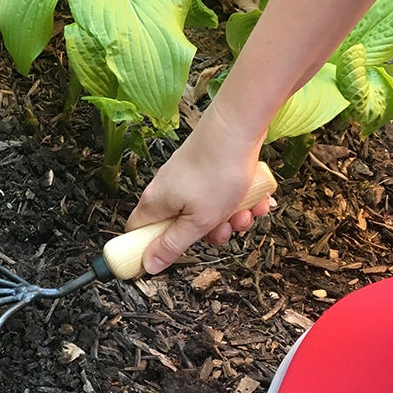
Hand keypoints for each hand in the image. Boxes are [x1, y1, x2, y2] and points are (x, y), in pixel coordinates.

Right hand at [126, 110, 271, 273]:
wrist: (239, 127)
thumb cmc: (217, 171)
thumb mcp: (197, 221)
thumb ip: (173, 245)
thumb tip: (148, 265)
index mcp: (156, 203)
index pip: (138, 232)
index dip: (150, 248)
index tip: (170, 257)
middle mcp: (168, 189)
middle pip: (182, 227)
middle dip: (209, 233)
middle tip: (223, 229)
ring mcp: (189, 178)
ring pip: (207, 212)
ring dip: (230, 218)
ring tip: (245, 210)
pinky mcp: (209, 169)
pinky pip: (222, 195)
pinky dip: (239, 200)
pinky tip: (254, 199)